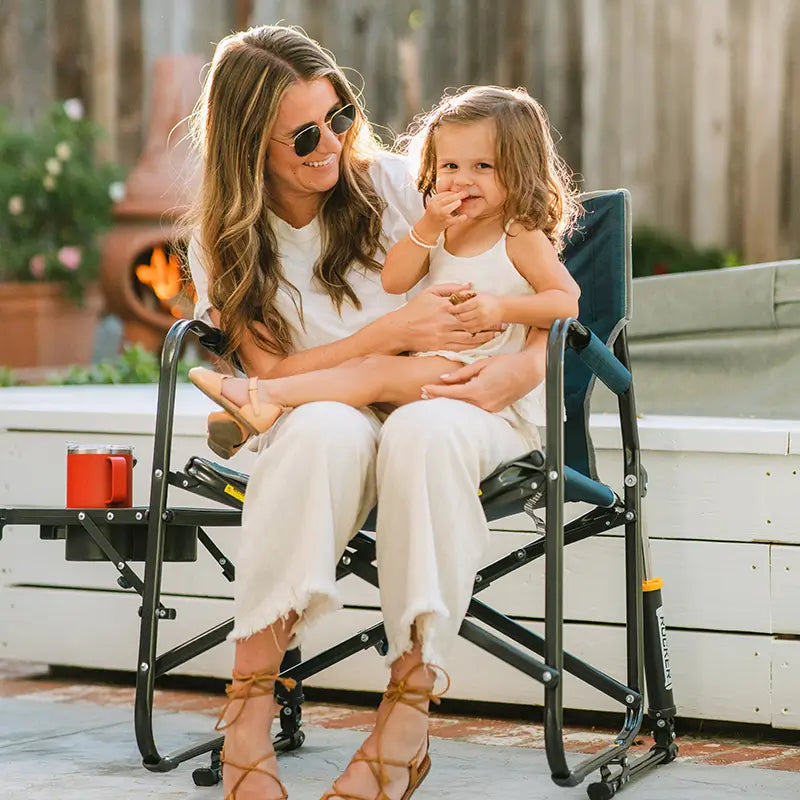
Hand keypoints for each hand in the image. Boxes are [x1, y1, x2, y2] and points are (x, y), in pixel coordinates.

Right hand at [391, 283, 503, 351]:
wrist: (399, 330)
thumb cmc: (414, 309)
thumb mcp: (430, 292)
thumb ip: (450, 287)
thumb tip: (469, 285)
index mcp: (444, 306)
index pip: (469, 306)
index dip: (483, 308)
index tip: (494, 308)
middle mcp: (446, 322)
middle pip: (473, 324)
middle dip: (489, 325)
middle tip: (503, 324)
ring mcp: (444, 336)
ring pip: (470, 338)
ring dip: (485, 337)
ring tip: (496, 335)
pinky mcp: (441, 347)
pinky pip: (461, 347)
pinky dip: (473, 346)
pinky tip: (481, 344)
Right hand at [414, 191, 468, 241]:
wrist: (427, 228)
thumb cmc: (433, 215)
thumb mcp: (434, 204)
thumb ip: (442, 198)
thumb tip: (456, 192)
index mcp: (433, 202)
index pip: (444, 194)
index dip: (453, 192)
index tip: (459, 191)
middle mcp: (436, 207)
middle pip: (448, 199)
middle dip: (458, 195)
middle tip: (465, 193)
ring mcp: (441, 215)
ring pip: (450, 207)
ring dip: (457, 204)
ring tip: (460, 202)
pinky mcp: (445, 223)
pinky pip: (455, 220)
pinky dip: (461, 218)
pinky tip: (465, 216)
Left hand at [420, 350, 543, 411]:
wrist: (529, 371)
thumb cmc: (507, 363)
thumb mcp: (482, 364)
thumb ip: (462, 373)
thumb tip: (444, 378)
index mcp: (478, 390)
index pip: (451, 393)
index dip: (435, 391)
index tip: (424, 388)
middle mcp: (483, 403)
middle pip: (455, 403)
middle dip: (438, 398)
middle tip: (423, 394)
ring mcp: (490, 408)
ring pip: (464, 407)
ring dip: (450, 402)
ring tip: (435, 397)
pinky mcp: (494, 410)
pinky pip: (474, 408)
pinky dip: (463, 403)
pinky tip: (455, 400)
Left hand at [449, 292, 504, 333]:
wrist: (502, 308)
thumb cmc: (487, 299)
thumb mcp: (477, 293)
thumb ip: (465, 293)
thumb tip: (452, 296)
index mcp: (478, 302)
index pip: (462, 307)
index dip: (454, 308)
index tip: (449, 309)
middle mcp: (480, 312)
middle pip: (462, 317)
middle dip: (456, 316)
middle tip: (453, 315)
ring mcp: (482, 321)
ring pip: (465, 325)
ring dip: (460, 323)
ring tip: (458, 319)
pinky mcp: (484, 327)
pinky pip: (471, 330)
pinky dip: (466, 328)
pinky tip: (464, 325)